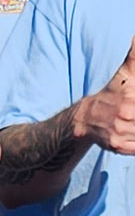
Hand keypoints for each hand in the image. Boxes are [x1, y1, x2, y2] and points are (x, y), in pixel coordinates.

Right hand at [75, 36, 134, 153]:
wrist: (85, 118)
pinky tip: (132, 132)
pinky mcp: (117, 146)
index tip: (134, 99)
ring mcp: (121, 130)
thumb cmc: (112, 91)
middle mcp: (126, 111)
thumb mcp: (126, 70)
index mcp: (129, 92)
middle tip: (133, 109)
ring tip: (132, 118)